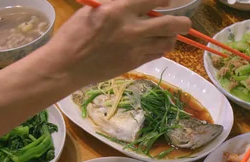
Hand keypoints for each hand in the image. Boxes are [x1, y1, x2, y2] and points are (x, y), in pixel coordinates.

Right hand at [44, 0, 190, 85]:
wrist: (66, 66)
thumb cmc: (74, 34)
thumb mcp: (94, 9)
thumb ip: (117, 4)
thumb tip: (136, 4)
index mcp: (119, 10)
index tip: (170, 1)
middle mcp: (132, 29)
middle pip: (171, 24)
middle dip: (182, 22)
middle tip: (183, 22)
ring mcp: (135, 48)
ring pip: (167, 42)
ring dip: (171, 37)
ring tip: (167, 34)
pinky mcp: (134, 63)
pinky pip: (157, 54)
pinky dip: (160, 48)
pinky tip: (155, 44)